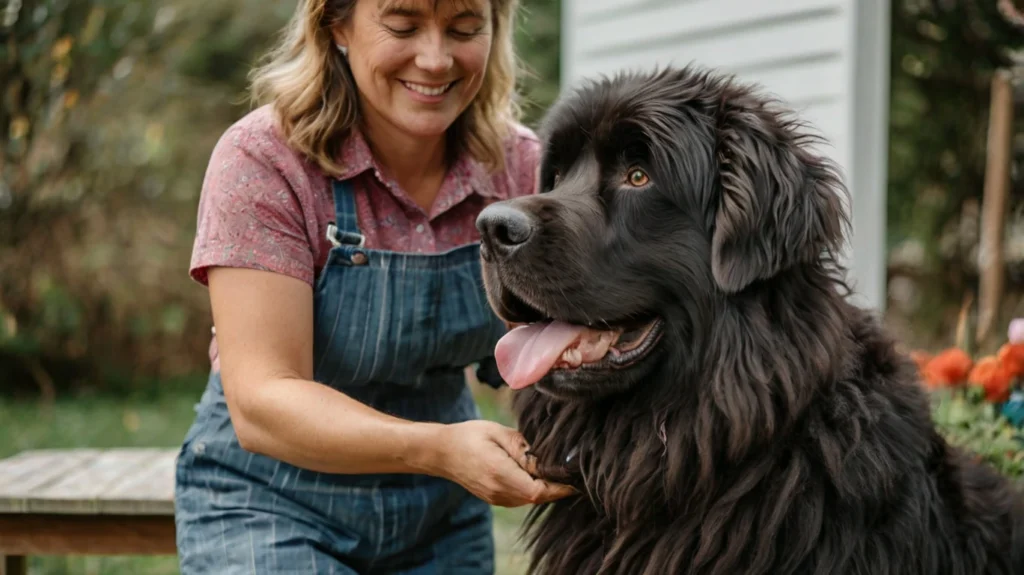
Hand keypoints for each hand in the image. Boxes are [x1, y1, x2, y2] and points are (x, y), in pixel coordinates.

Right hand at [431, 420, 576, 506]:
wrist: (441, 451)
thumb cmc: (470, 436)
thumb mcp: (499, 433)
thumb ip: (524, 448)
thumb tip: (547, 459)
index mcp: (500, 474)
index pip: (538, 490)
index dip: (560, 487)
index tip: (576, 479)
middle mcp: (498, 491)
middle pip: (537, 497)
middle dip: (557, 488)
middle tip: (575, 473)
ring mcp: (495, 498)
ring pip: (529, 500)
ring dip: (546, 490)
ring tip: (561, 473)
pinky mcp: (494, 498)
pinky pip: (520, 498)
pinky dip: (533, 490)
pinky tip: (540, 475)